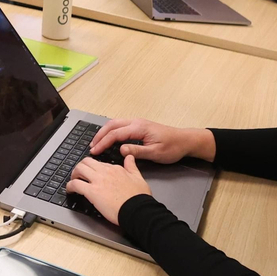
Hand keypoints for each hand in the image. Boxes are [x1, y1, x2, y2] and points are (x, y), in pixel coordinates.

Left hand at [67, 156, 151, 223]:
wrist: (137, 209)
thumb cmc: (139, 197)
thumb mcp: (138, 178)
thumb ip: (132, 166)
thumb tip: (129, 157)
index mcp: (115, 168)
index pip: (99, 163)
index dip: (94, 168)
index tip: (92, 174)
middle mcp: (105, 172)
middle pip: (86, 162)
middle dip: (80, 167)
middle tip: (78, 175)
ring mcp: (97, 181)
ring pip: (79, 169)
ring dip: (74, 175)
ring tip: (73, 181)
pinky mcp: (92, 192)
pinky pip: (75, 184)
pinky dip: (69, 186)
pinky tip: (70, 190)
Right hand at [90, 119, 214, 163]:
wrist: (185, 140)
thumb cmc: (173, 147)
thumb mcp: (155, 153)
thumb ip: (137, 151)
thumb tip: (121, 149)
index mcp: (139, 128)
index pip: (116, 134)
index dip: (103, 142)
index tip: (95, 151)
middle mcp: (137, 122)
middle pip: (112, 125)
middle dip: (100, 135)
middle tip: (91, 146)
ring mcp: (138, 122)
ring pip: (115, 123)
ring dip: (104, 132)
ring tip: (96, 142)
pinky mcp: (139, 126)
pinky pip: (121, 125)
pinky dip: (111, 131)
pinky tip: (108, 138)